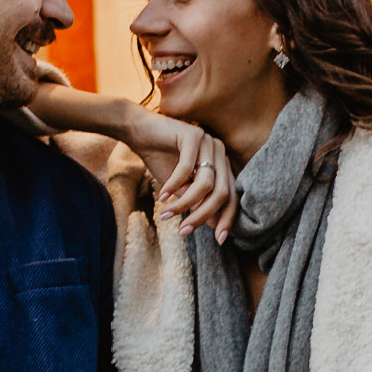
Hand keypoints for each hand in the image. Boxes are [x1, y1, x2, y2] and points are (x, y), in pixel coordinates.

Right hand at [126, 111, 236, 243]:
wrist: (139, 132)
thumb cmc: (160, 159)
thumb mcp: (181, 188)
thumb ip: (197, 202)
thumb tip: (212, 226)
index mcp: (221, 163)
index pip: (232, 195)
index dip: (227, 218)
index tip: (219, 239)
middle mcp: (219, 151)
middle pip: (222, 192)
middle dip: (203, 216)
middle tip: (184, 231)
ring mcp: (208, 141)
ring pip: (205, 184)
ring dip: (185, 204)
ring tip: (167, 214)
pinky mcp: (192, 134)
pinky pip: (186, 169)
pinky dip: (173, 186)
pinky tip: (161, 196)